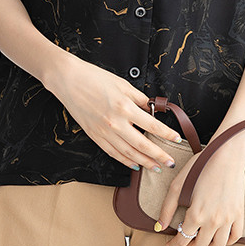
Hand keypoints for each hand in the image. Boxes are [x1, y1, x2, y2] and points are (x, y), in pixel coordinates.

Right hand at [47, 56, 181, 171]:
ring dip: (144, 162)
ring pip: (128, 153)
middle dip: (159, 155)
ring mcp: (104, 132)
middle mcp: (116, 123)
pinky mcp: (94, 136)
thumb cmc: (94, 78)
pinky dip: (125, 161)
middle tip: (171, 163)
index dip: (167, 134)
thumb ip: (139, 98)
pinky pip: (113, 153)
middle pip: (143, 144)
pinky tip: (134, 164)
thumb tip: (151, 108)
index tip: (176, 138)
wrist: (68, 80)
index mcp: (125, 107)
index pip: (152, 125)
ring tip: (156, 167)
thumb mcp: (122, 84)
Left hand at [159, 146, 244, 245]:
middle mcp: (213, 221)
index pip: (183, 240)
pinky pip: (235, 237)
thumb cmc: (200, 166)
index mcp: (196, 214)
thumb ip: (167, 208)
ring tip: (202, 237)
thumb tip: (159, 227)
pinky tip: (219, 234)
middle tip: (185, 237)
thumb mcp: (177, 185)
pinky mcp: (239, 214)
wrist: (226, 155)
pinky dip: (227, 240)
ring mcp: (228, 219)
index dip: (174, 244)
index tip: (170, 244)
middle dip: (189, 245)